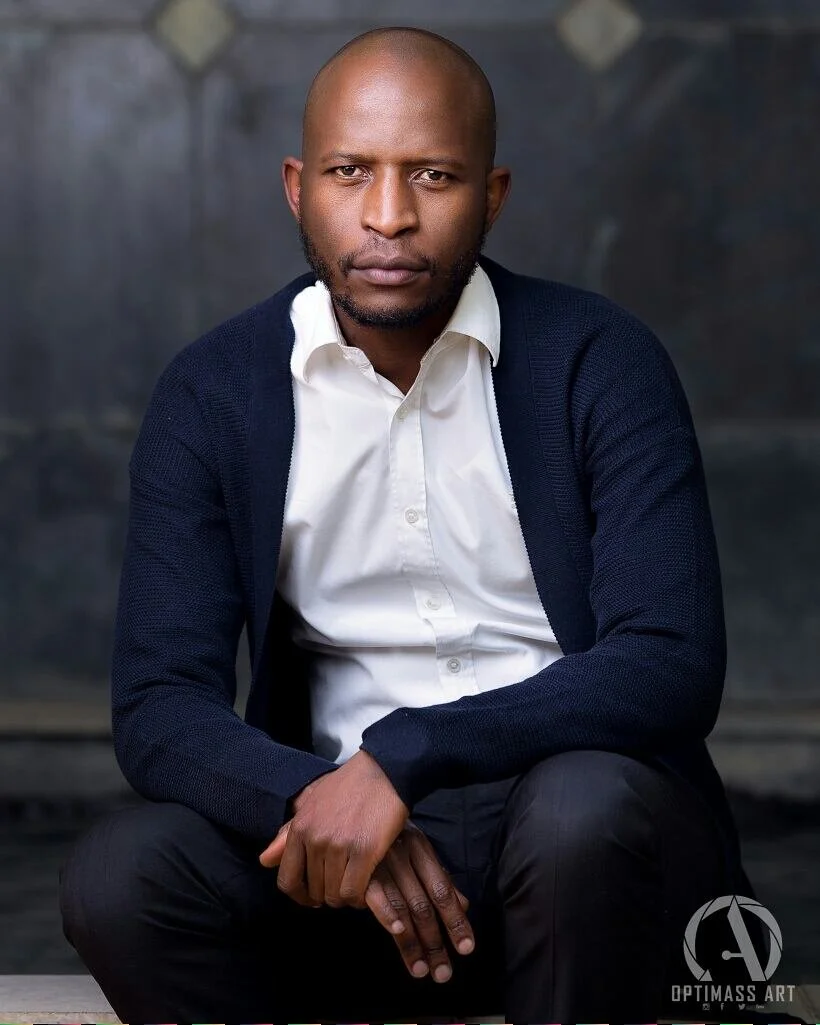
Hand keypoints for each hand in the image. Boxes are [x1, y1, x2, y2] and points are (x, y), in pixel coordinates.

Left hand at [258, 750, 408, 907]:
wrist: (384, 772)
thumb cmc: (349, 786)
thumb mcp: (312, 802)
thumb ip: (288, 834)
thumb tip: (264, 861)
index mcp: (300, 827)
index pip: (288, 880)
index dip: (300, 896)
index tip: (313, 897)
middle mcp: (315, 838)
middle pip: (314, 891)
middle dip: (327, 893)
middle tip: (341, 882)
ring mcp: (339, 846)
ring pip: (334, 895)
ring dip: (345, 897)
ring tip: (355, 883)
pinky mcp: (364, 851)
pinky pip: (353, 892)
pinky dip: (358, 897)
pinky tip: (365, 885)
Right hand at [365, 822, 474, 983]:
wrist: (357, 797)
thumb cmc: (389, 829)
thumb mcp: (417, 846)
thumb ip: (438, 876)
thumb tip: (464, 906)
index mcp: (421, 850)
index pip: (443, 891)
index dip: (455, 921)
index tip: (466, 949)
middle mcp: (404, 856)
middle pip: (424, 906)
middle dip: (434, 942)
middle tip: (443, 974)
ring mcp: (380, 863)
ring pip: (401, 908)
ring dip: (412, 943)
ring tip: (421, 971)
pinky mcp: (358, 869)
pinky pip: (374, 895)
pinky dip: (387, 913)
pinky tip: (397, 932)